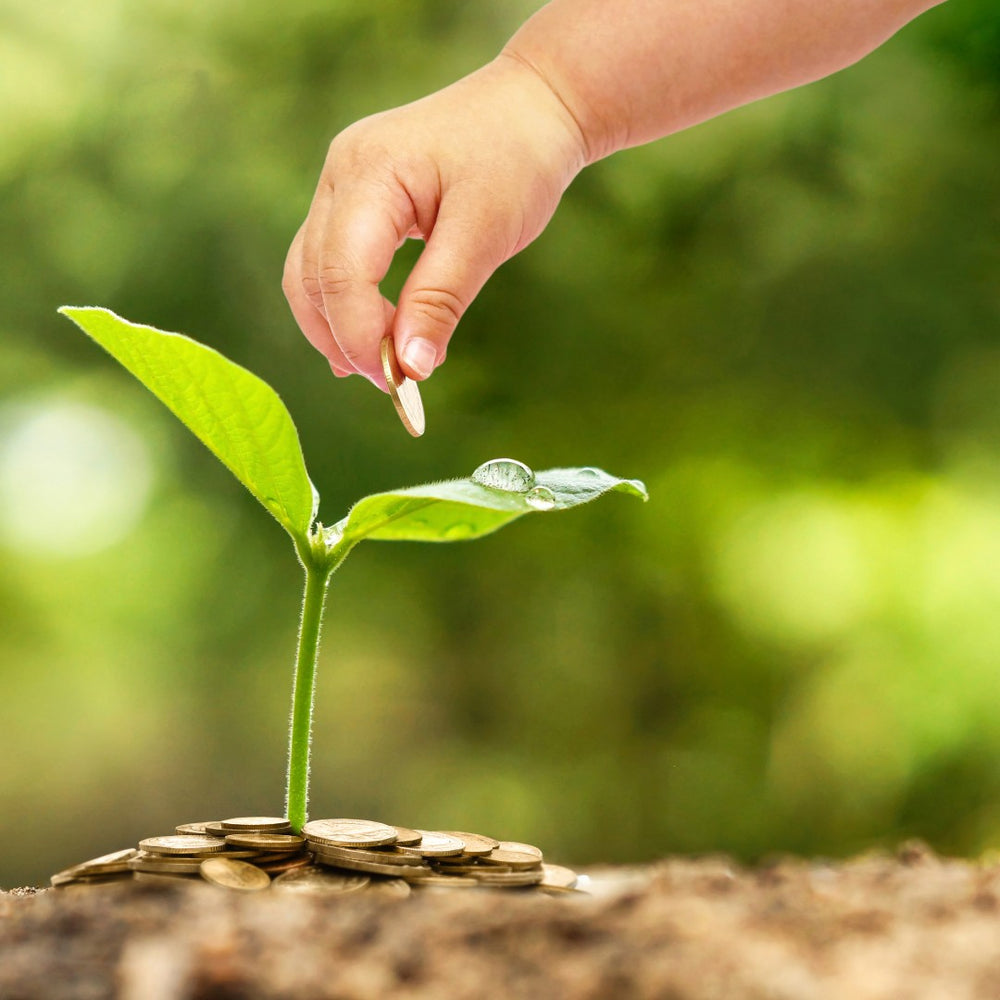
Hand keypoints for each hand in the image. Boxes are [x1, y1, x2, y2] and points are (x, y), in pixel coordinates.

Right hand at [283, 53, 587, 388]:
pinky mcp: (355, 197)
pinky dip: (346, 304)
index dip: (360, 336)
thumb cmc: (517, 159)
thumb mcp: (486, 233)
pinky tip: (374, 337)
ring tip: (384, 367)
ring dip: (338, 327)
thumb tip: (411, 368)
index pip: (341, 272)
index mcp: (370, 171)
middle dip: (344, 338)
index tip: (398, 382)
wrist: (531, 105)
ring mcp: (341, 182)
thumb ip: (441, 299)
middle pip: (311, 276)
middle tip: (393, 383)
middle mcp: (341, 172)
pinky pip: (331, 259)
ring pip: (310, 272)